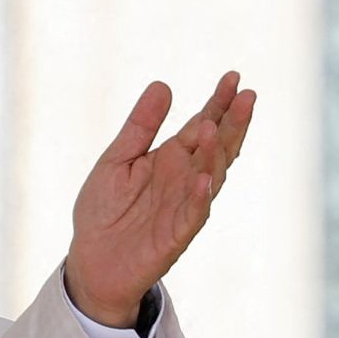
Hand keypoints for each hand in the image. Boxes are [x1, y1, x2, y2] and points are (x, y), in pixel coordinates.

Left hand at [63, 73, 255, 327]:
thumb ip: (140, 126)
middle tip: (247, 96)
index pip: (203, 125)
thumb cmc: (104, 210)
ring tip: (213, 128)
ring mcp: (184, 207)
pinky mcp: (176, 236)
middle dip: (232, 123)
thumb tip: (163, 84)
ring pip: (210, 177)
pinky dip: (199, 198)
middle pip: (216, 147)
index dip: (219, 103)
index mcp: (172, 158)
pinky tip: (204, 179)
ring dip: (213, 154)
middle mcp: (185, 179)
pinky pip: (193, 216)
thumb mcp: (117, 159)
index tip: (234, 77)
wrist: (91, 260)